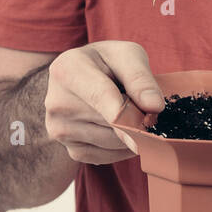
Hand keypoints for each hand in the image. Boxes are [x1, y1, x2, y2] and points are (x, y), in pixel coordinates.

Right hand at [44, 41, 164, 164]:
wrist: (83, 77)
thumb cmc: (108, 62)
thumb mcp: (127, 55)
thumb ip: (140, 77)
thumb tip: (154, 106)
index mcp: (66, 71)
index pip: (101, 96)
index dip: (126, 113)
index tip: (147, 129)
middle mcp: (57, 103)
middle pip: (112, 122)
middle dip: (138, 119)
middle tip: (146, 106)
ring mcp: (60, 130)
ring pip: (114, 142)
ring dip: (133, 133)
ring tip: (130, 112)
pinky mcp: (72, 150)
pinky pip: (108, 156)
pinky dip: (124, 147)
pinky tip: (125, 130)